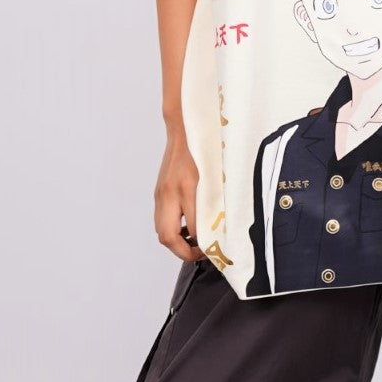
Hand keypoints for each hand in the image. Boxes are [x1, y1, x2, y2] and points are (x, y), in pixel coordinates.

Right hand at [154, 127, 205, 261]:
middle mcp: (170, 193)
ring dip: (176, 242)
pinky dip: (171, 229)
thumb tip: (222, 224)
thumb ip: (216, 199)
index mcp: (187, 187)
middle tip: (201, 253)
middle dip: (183, 251)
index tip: (217, 248)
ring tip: (195, 242)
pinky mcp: (159, 192)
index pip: (193, 228)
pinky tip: (187, 226)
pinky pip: (161, 219)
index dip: (204, 244)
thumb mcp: (216, 174)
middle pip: (168, 236)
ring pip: (161, 230)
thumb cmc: (204, 148)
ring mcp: (161, 193)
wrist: (185, 128)